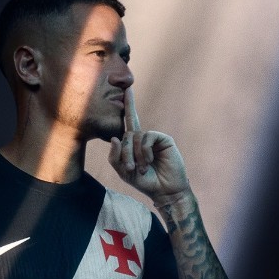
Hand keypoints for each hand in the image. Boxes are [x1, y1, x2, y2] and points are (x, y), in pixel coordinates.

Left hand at [108, 87, 189, 203]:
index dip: (128, 104)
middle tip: (130, 169)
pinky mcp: (163, 139)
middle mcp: (143, 137)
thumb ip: (115, 157)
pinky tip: (149, 161)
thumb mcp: (123, 172)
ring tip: (142, 168)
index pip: (128, 121)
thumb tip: (115, 137)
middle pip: (126, 136)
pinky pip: (146, 138)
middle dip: (125, 154)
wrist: (164, 190)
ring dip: (135, 155)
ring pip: (135, 137)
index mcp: (133, 143)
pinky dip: (144, 151)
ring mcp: (153, 138)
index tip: (127, 88)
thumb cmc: (145, 181)